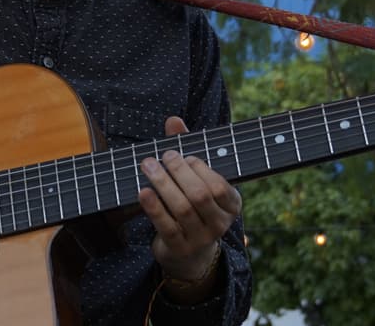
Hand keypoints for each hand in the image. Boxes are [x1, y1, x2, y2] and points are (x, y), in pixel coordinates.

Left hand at [138, 117, 240, 283]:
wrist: (189, 254)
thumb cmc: (193, 205)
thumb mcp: (196, 179)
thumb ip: (188, 149)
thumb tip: (173, 120)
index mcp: (232, 204)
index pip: (219, 186)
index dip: (199, 168)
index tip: (182, 155)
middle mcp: (220, 224)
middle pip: (200, 195)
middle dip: (178, 172)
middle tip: (162, 156)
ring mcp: (200, 239)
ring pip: (182, 209)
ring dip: (162, 184)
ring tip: (147, 166)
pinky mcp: (179, 248)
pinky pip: (166, 226)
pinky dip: (153, 207)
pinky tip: (142, 192)